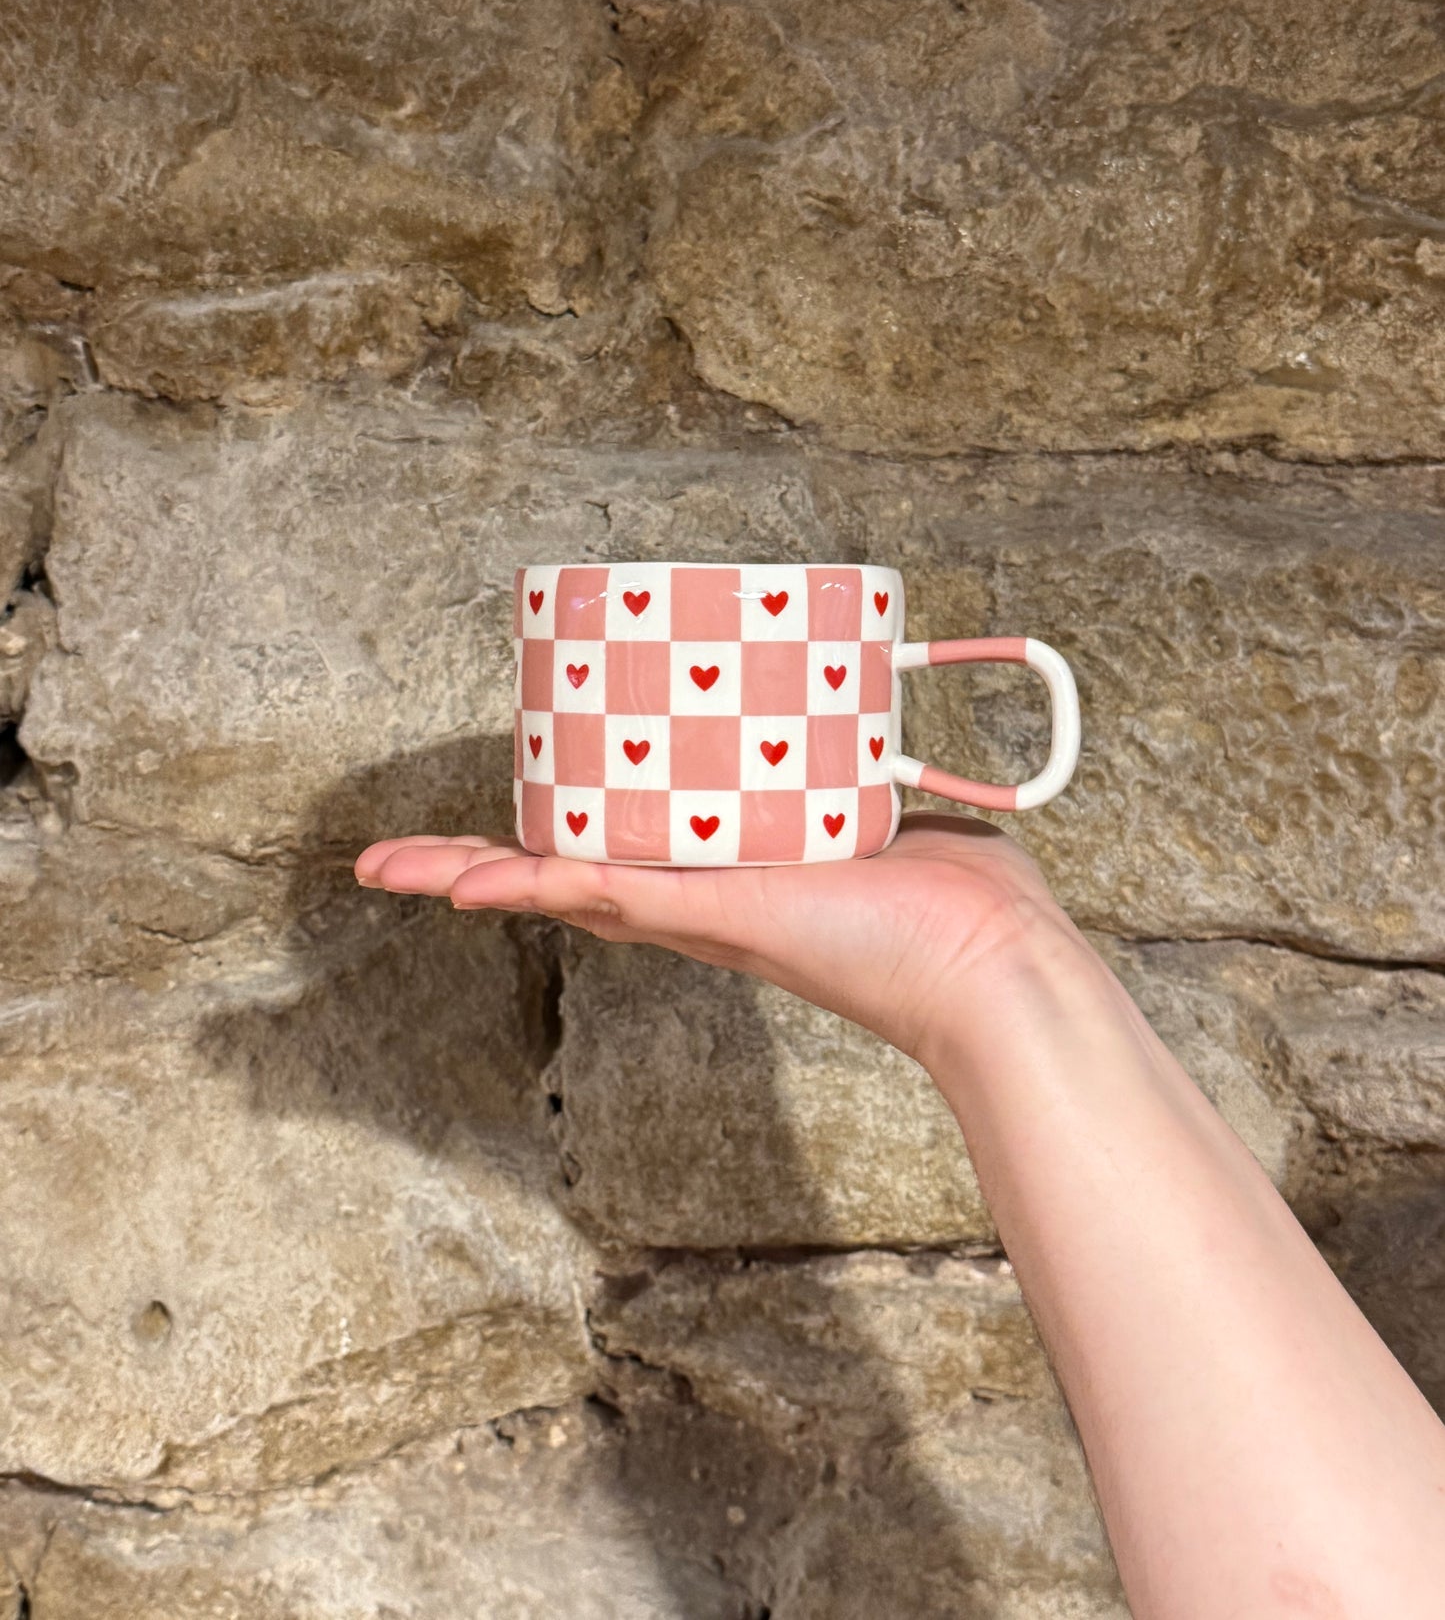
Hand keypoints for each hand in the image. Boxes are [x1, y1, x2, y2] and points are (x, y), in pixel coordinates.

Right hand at [354, 814, 1070, 1060]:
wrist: (996, 959)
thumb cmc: (964, 903)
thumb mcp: (896, 812)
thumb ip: (871, 772)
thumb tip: (877, 730)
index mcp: (732, 879)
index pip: (625, 855)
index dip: (556, 838)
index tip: (506, 819)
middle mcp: (701, 902)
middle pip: (567, 875)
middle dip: (479, 867)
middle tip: (399, 858)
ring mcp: (701, 910)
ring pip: (561, 887)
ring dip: (469, 875)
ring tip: (387, 866)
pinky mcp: (716, 911)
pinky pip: (601, 893)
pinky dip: (527, 883)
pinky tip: (457, 881)